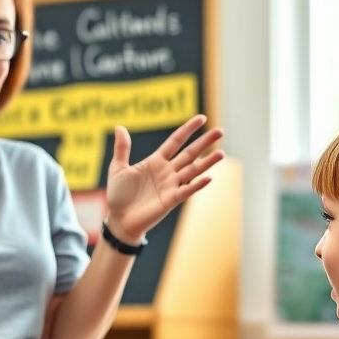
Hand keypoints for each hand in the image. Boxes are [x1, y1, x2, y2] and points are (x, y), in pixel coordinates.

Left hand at [104, 114, 224, 241]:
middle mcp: (167, 171)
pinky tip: (208, 177)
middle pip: (189, 153)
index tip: (202, 118)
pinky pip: (186, 191)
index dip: (188, 129)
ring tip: (221, 153)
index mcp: (156, 161)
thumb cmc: (118, 195)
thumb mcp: (118, 168)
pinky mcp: (171, 200)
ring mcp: (171, 186)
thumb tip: (119, 127)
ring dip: (207, 162)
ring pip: (192, 171)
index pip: (176, 141)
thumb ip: (122, 149)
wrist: (119, 220)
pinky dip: (197, 185)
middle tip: (220, 131)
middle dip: (204, 142)